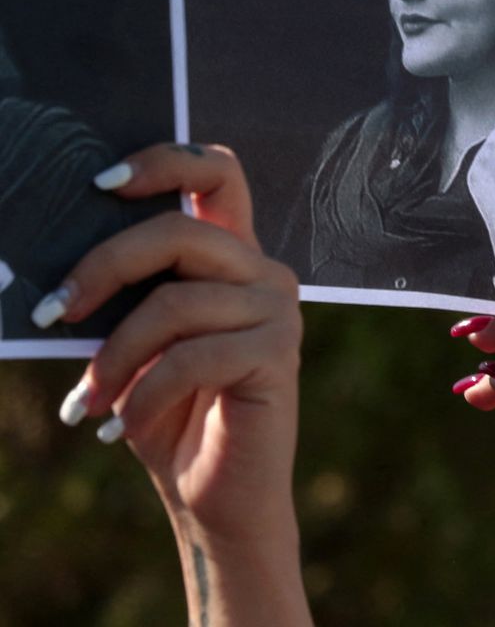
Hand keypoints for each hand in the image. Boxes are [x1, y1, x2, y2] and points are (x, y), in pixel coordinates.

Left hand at [42, 143, 309, 626]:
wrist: (211, 495)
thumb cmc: (167, 414)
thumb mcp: (135, 343)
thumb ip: (128, 294)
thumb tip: (69, 269)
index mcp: (231, 257)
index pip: (216, 174)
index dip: (164, 161)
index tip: (101, 183)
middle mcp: (263, 272)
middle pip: (180, 233)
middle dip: (104, 268)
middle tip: (54, 312)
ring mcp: (278, 311)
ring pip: (175, 303)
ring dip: (114, 358)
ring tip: (89, 402)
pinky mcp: (278, 355)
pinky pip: (191, 357)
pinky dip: (143, 397)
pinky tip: (119, 429)